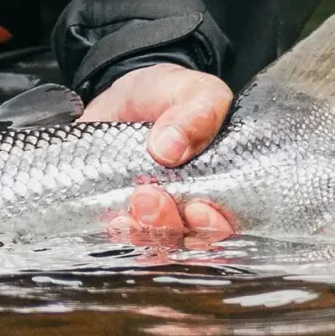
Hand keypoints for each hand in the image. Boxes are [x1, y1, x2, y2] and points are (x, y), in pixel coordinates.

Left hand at [81, 61, 236, 242]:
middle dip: (168, 227)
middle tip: (151, 196)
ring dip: (140, 231)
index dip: (213, 228)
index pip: (223, 228)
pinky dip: (113, 230)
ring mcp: (148, 215)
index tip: (198, 209)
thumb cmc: (170, 95)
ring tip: (132, 202)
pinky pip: (114, 235)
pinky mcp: (113, 209)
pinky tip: (111, 218)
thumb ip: (196, 113)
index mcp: (216, 191)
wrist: (126, 91)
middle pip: (184, 243)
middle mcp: (184, 211)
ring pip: (149, 244)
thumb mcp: (194, 91)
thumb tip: (169, 146)